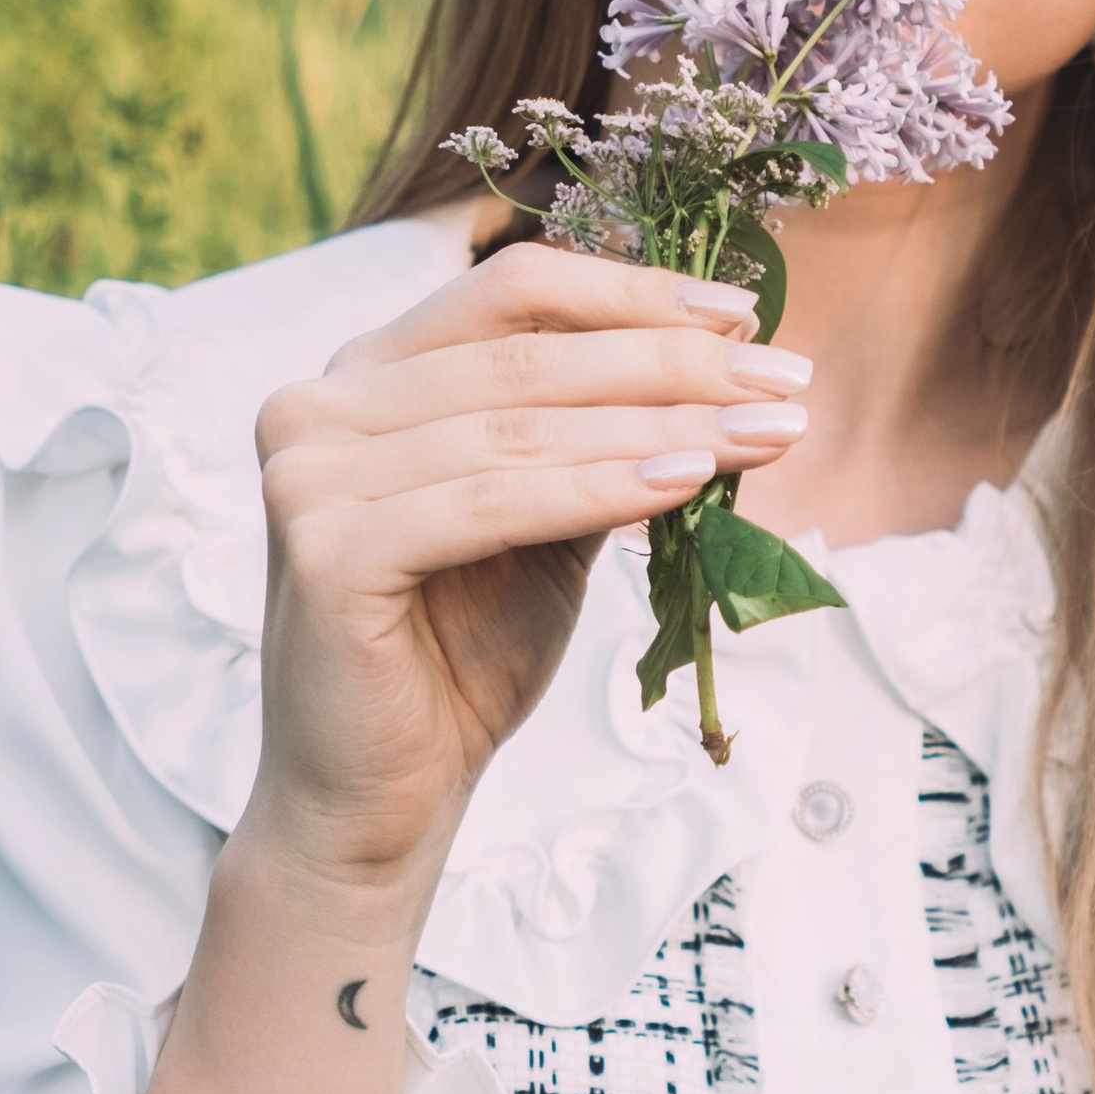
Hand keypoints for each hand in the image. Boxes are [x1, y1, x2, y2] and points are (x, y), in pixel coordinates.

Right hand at [244, 240, 811, 904]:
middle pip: (526, 355)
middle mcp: (317, 405)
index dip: (634, 293)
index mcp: (364, 376)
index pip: (511, 293)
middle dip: (674, 365)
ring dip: (662, 426)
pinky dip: (597, 490)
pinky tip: (686, 487)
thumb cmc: (460, 656)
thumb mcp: (544, 522)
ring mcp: (308, 475)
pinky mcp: (323, 552)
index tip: (748, 319)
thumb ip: (597, 437)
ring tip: (766, 437)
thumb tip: (728, 361)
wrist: (378, 800)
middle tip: (787, 382)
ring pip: (519, 427)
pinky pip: (491, 503)